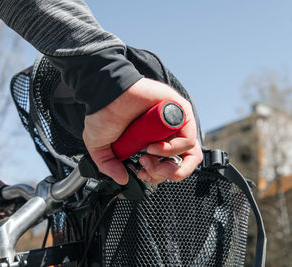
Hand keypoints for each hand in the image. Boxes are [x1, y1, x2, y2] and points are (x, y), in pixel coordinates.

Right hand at [83, 77, 202, 184]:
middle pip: (183, 164)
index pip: (168, 167)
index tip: (140, 173)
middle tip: (148, 170)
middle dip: (165, 174)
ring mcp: (173, 124)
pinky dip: (172, 149)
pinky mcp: (179, 112)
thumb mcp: (101, 148)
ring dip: (169, 164)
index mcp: (151, 143)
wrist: (104, 95)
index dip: (157, 176)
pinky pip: (188, 139)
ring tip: (149, 157)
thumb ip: (109, 166)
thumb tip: (123, 179)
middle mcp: (165, 135)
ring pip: (190, 155)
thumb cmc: (103, 114)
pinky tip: (153, 146)